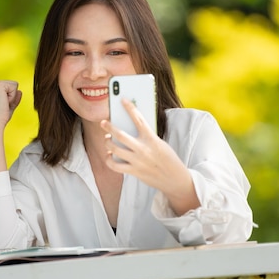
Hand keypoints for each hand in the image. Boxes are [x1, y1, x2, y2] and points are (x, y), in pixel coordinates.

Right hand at [0, 80, 22, 127]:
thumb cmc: (0, 116)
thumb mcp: (8, 105)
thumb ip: (14, 98)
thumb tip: (20, 91)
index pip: (8, 86)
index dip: (9, 97)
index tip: (1, 104)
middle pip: (12, 84)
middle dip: (11, 96)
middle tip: (3, 105)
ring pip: (14, 85)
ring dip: (12, 96)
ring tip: (3, 104)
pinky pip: (15, 86)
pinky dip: (12, 96)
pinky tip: (4, 102)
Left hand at [100, 99, 198, 214]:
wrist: (175, 179)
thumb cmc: (167, 158)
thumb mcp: (160, 144)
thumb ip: (146, 137)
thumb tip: (129, 129)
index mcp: (152, 139)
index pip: (139, 119)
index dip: (130, 108)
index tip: (123, 100)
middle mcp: (143, 149)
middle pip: (120, 135)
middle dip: (109, 127)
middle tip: (103, 122)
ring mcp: (137, 161)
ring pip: (115, 149)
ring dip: (107, 142)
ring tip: (106, 138)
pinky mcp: (134, 171)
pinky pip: (115, 166)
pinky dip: (109, 159)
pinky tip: (109, 155)